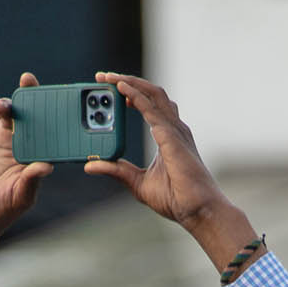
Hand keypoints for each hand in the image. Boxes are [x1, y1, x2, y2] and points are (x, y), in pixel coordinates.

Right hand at [0, 74, 53, 249]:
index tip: (68, 105)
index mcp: (42, 157)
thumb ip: (32, 179)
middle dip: (42, 97)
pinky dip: (2, 108)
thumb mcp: (20, 196)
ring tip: (24, 86)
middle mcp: (30, 144)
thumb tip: (47, 166)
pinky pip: (0, 115)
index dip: (62, 119)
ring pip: (21, 111)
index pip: (56, 135)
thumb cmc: (1, 209)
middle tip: (42, 84)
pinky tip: (1, 107)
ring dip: (23, 97)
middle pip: (40, 116)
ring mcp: (11, 137)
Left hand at [84, 73, 228, 227]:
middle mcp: (173, 128)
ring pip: (153, 94)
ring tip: (110, 78)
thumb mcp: (137, 182)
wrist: (196, 210)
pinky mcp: (171, 137)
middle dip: (128, 81)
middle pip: (151, 93)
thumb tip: (91, 166)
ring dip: (131, 83)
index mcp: (167, 136)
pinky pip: (152, 110)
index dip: (131, 94)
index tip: (111, 89)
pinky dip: (136, 97)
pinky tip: (122, 91)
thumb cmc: (176, 198)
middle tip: (103, 76)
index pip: (149, 105)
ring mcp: (174, 130)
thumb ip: (117, 171)